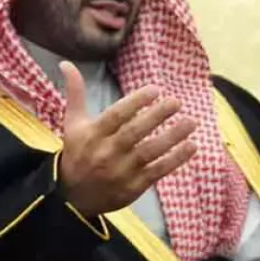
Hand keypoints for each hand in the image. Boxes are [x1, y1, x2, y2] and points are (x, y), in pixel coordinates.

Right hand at [58, 61, 196, 216]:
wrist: (72, 197)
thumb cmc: (77, 153)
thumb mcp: (73, 124)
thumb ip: (75, 94)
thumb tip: (67, 63)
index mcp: (91, 135)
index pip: (116, 115)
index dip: (137, 101)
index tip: (156, 89)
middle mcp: (106, 152)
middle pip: (134, 132)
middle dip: (157, 116)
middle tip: (177, 102)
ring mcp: (121, 171)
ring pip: (149, 152)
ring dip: (173, 136)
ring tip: (192, 122)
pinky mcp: (134, 186)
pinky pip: (158, 171)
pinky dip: (176, 159)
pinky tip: (192, 146)